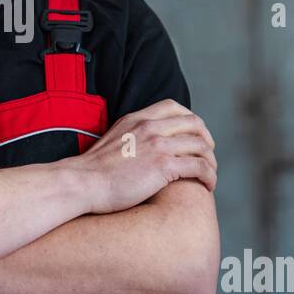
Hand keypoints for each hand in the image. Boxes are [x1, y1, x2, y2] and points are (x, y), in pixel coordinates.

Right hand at [63, 98, 215, 214]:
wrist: (82, 183)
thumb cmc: (92, 171)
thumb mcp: (112, 141)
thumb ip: (130, 137)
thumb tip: (139, 148)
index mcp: (137, 119)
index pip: (173, 107)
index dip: (190, 120)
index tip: (194, 135)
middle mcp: (150, 127)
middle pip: (194, 123)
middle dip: (206, 139)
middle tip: (207, 155)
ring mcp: (158, 145)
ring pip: (201, 145)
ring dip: (211, 161)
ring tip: (209, 174)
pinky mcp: (163, 166)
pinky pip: (199, 166)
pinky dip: (209, 175)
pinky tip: (208, 185)